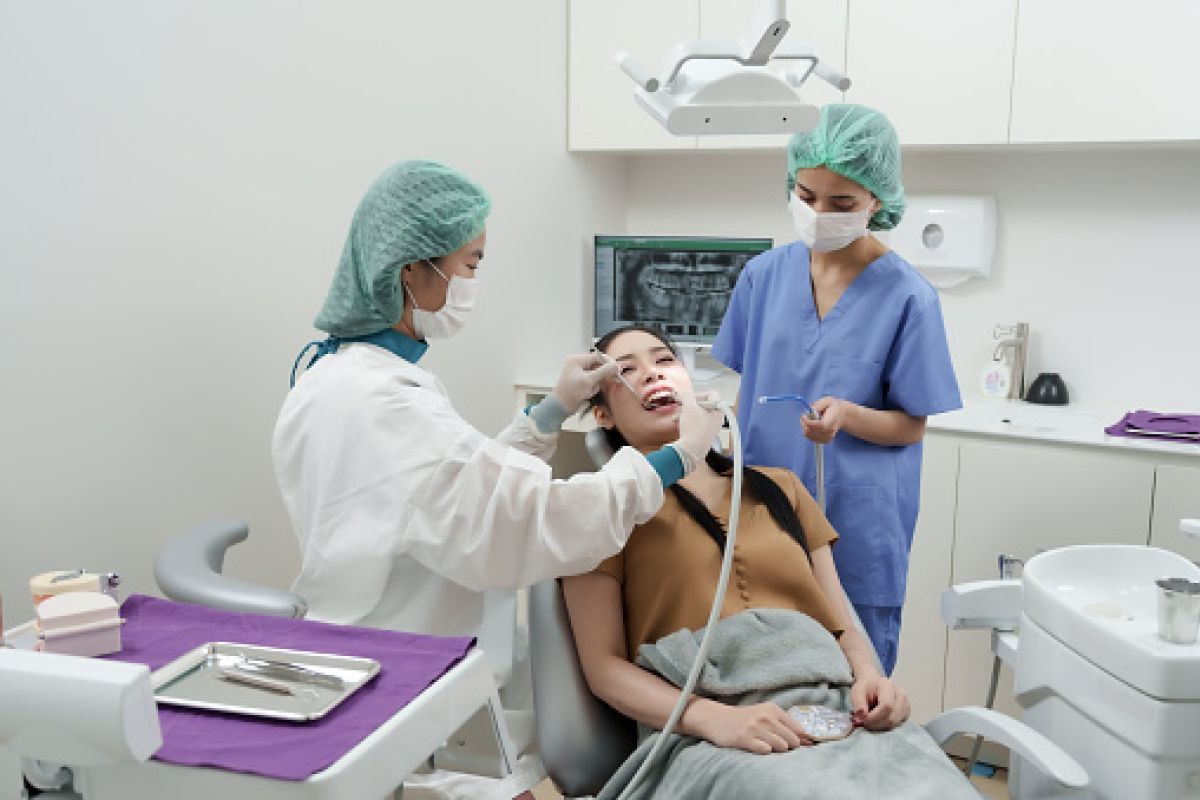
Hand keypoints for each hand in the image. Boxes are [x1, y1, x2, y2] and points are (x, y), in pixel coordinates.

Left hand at [551, 352, 618, 410]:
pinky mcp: (580, 381)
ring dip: (596, 384)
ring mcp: (579, 372)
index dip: (608, 363)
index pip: (597, 356)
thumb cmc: (571, 393)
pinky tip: (587, 393)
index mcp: (576, 360)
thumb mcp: (589, 381)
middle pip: (598, 366)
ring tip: (588, 391)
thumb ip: (604, 371)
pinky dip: (593, 388)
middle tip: (602, 384)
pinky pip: (593, 381)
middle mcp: (577, 363)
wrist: (560, 407)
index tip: (617, 370)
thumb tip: (616, 365)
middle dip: (600, 377)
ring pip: (597, 375)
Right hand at [672, 391, 724, 472]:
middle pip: (704, 406)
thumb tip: (685, 392)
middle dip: (690, 405)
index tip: (690, 398)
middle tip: (682, 406)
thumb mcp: (689, 407)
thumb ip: (687, 396)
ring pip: (698, 415)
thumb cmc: (693, 429)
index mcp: (718, 412)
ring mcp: (710, 430)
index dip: (700, 394)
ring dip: (687, 413)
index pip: (712, 395)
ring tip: (678, 416)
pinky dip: (687, 423)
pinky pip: (695, 425)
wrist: (690, 451)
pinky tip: (679, 424)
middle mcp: (717, 421)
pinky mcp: (703, 437)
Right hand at [686, 699, 812, 753]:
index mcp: (773, 709)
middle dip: (788, 746)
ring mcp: (755, 727)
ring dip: (776, 750)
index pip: (798, 729)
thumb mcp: (764, 715)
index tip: (800, 745)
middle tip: (776, 744)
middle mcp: (765, 717)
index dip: (801, 740)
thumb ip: (784, 725)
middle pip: (792, 740)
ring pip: (781, 747)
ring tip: (765, 744)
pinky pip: (765, 750)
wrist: (716, 718)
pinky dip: (765, 751)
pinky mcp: (745, 738)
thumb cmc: (744, 718)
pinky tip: (757, 747)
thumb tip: (807, 740)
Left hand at [799, 396, 851, 443]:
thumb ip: (818, 405)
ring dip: (805, 427)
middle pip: (813, 431)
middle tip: (803, 416)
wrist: (842, 415)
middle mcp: (831, 430)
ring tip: (809, 419)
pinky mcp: (824, 440)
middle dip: (804, 423)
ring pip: (809, 435)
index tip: (803, 415)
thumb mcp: (827, 401)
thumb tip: (810, 410)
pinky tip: (811, 425)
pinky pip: (810, 438)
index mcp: (833, 419)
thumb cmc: (832, 406)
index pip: (821, 425)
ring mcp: (828, 437)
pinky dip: (807, 432)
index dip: (809, 422)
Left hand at [849, 674, 909, 731]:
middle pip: (892, 717)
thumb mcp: (857, 692)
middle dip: (876, 724)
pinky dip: (886, 726)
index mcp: (888, 686)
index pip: (886, 706)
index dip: (874, 717)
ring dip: (880, 726)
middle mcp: (900, 694)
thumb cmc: (866, 688)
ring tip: (871, 721)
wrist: (873, 683)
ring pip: (895, 723)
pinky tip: (879, 720)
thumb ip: (858, 704)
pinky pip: (898, 725)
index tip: (864, 721)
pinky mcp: (906, 712)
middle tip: (865, 724)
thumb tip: (862, 717)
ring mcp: (905, 703)